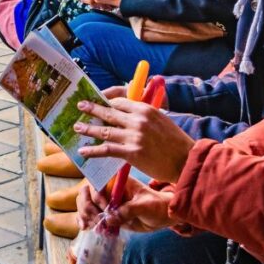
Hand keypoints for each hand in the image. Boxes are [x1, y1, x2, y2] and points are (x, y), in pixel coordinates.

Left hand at [75, 97, 194, 182]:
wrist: (186, 161)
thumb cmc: (174, 141)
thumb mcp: (160, 119)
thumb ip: (142, 114)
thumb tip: (123, 112)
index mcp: (145, 109)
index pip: (118, 102)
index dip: (105, 101)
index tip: (95, 101)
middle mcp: (138, 121)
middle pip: (108, 113)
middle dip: (91, 109)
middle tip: (79, 106)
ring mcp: (134, 137)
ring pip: (104, 131)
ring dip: (88, 129)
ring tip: (77, 128)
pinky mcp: (132, 153)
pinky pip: (107, 150)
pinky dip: (93, 151)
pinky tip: (83, 151)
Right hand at [76, 177, 172, 231]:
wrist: (161, 217)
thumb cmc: (156, 206)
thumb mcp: (145, 206)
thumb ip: (128, 210)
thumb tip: (109, 219)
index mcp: (116, 181)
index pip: (96, 180)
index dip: (96, 193)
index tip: (105, 206)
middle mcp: (107, 189)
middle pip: (86, 192)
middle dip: (87, 205)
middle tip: (98, 218)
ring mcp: (104, 202)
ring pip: (84, 203)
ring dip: (85, 214)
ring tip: (96, 225)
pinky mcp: (105, 214)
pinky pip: (89, 215)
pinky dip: (84, 220)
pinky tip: (85, 227)